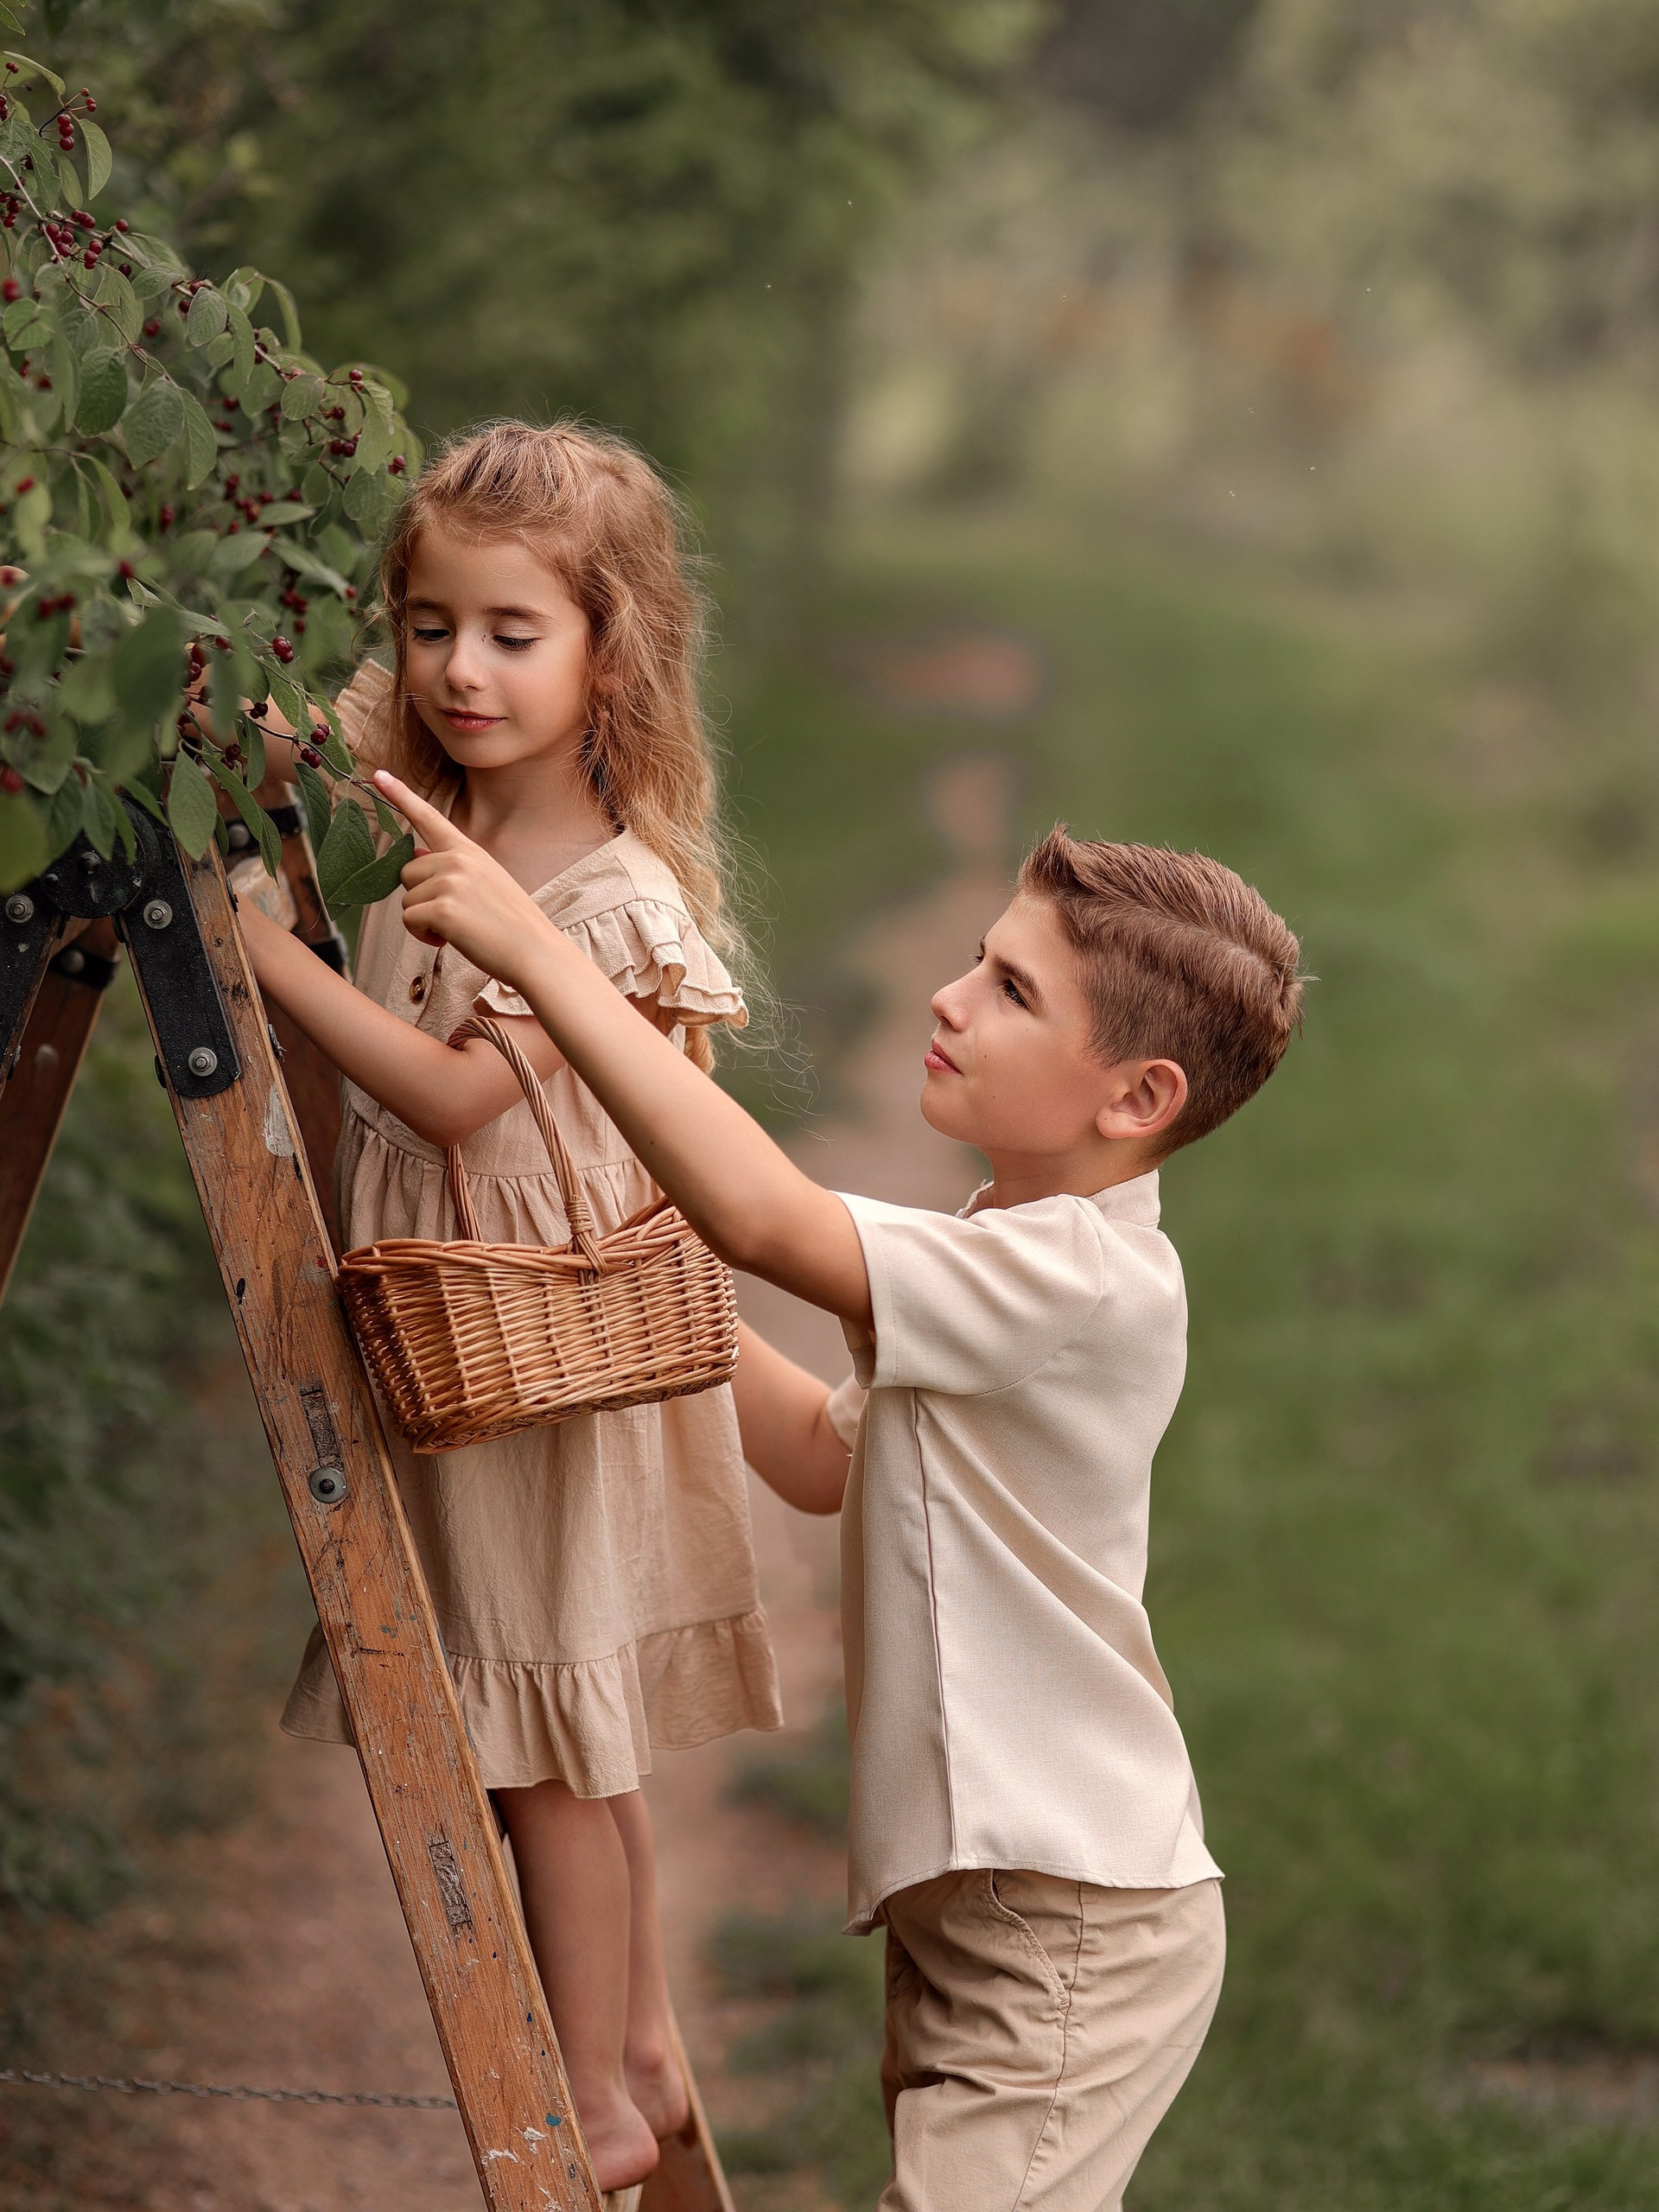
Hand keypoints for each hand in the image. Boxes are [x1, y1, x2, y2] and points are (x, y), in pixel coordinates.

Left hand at [374, 771, 560, 983]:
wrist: (536, 952)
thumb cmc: (512, 924)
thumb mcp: (485, 883)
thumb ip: (449, 867)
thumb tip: (414, 854)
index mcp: (469, 851)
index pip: (429, 818)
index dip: (400, 795)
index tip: (378, 776)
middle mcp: (457, 860)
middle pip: (407, 873)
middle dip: (421, 898)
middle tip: (456, 915)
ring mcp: (450, 882)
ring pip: (406, 899)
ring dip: (423, 920)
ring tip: (459, 929)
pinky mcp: (442, 908)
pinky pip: (409, 921)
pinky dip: (424, 936)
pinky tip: (451, 939)